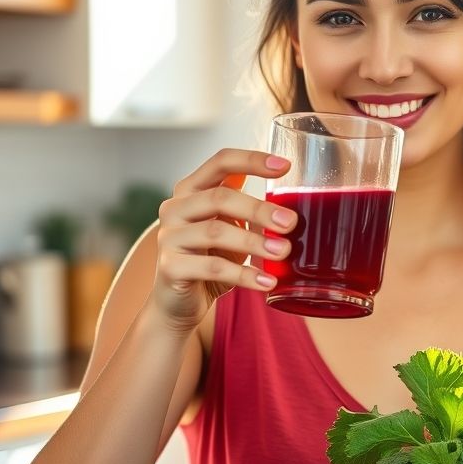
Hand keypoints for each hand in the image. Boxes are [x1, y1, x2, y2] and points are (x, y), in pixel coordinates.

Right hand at [149, 149, 296, 332]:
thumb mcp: (231, 229)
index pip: (221, 162)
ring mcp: (169, 237)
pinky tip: (267, 281)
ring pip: (216, 232)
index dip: (252, 160)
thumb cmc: (210, 259)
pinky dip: (245, 275)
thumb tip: (293, 212)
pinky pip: (213, 268)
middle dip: (259, 209)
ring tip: (283, 252)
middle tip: (290, 223)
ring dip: (254, 242)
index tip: (285, 166)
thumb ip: (250, 213)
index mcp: (192, 190)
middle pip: (220, 198)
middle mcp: (175, 208)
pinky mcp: (170, 267)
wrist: (179, 302)